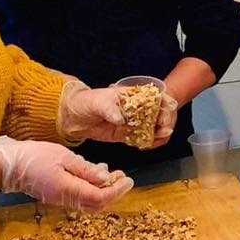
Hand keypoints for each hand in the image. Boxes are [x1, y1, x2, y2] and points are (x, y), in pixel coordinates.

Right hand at [0, 137, 131, 209]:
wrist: (8, 166)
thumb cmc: (33, 156)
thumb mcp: (63, 156)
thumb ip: (85, 169)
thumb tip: (106, 177)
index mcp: (67, 189)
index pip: (99, 198)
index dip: (117, 191)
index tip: (129, 180)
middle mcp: (65, 199)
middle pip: (97, 205)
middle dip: (114, 193)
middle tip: (124, 178)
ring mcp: (61, 200)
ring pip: (90, 203)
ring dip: (104, 191)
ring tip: (113, 173)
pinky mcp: (58, 196)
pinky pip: (80, 198)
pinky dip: (92, 188)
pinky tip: (94, 173)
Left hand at [60, 83, 177, 144]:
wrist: (72, 116)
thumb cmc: (85, 102)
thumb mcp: (97, 101)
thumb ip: (109, 108)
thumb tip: (120, 118)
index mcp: (132, 95)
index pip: (154, 95)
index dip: (164, 101)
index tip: (167, 108)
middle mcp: (135, 108)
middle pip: (157, 112)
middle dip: (164, 119)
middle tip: (164, 126)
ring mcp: (131, 122)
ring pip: (152, 127)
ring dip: (159, 132)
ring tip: (160, 136)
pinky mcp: (125, 135)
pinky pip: (141, 139)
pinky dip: (147, 142)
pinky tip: (149, 144)